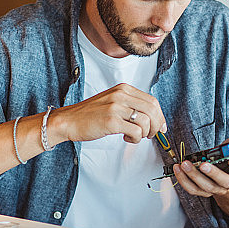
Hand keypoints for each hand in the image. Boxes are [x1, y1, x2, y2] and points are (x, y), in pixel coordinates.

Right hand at [51, 83, 165, 143]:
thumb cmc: (90, 115)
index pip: (152, 101)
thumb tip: (153, 118)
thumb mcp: (113, 102)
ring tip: (134, 136)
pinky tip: (126, 138)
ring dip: (144, 134)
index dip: (160, 116)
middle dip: (156, 126)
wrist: (68, 121)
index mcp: (123, 89)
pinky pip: (136, 131)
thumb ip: (131, 106)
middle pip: (153, 110)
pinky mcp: (111, 121)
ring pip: (146, 122)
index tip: (160, 127)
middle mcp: (121, 95)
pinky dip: (135, 138)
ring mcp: (116, 107)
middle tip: (150, 135)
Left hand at [172, 132, 228, 197]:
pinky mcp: (206, 192)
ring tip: (183, 164)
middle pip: (223, 181)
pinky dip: (184, 180)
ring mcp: (218, 189)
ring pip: (206, 186)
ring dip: (193, 176)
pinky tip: (177, 170)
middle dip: (213, 173)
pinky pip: (194, 189)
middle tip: (203, 165)